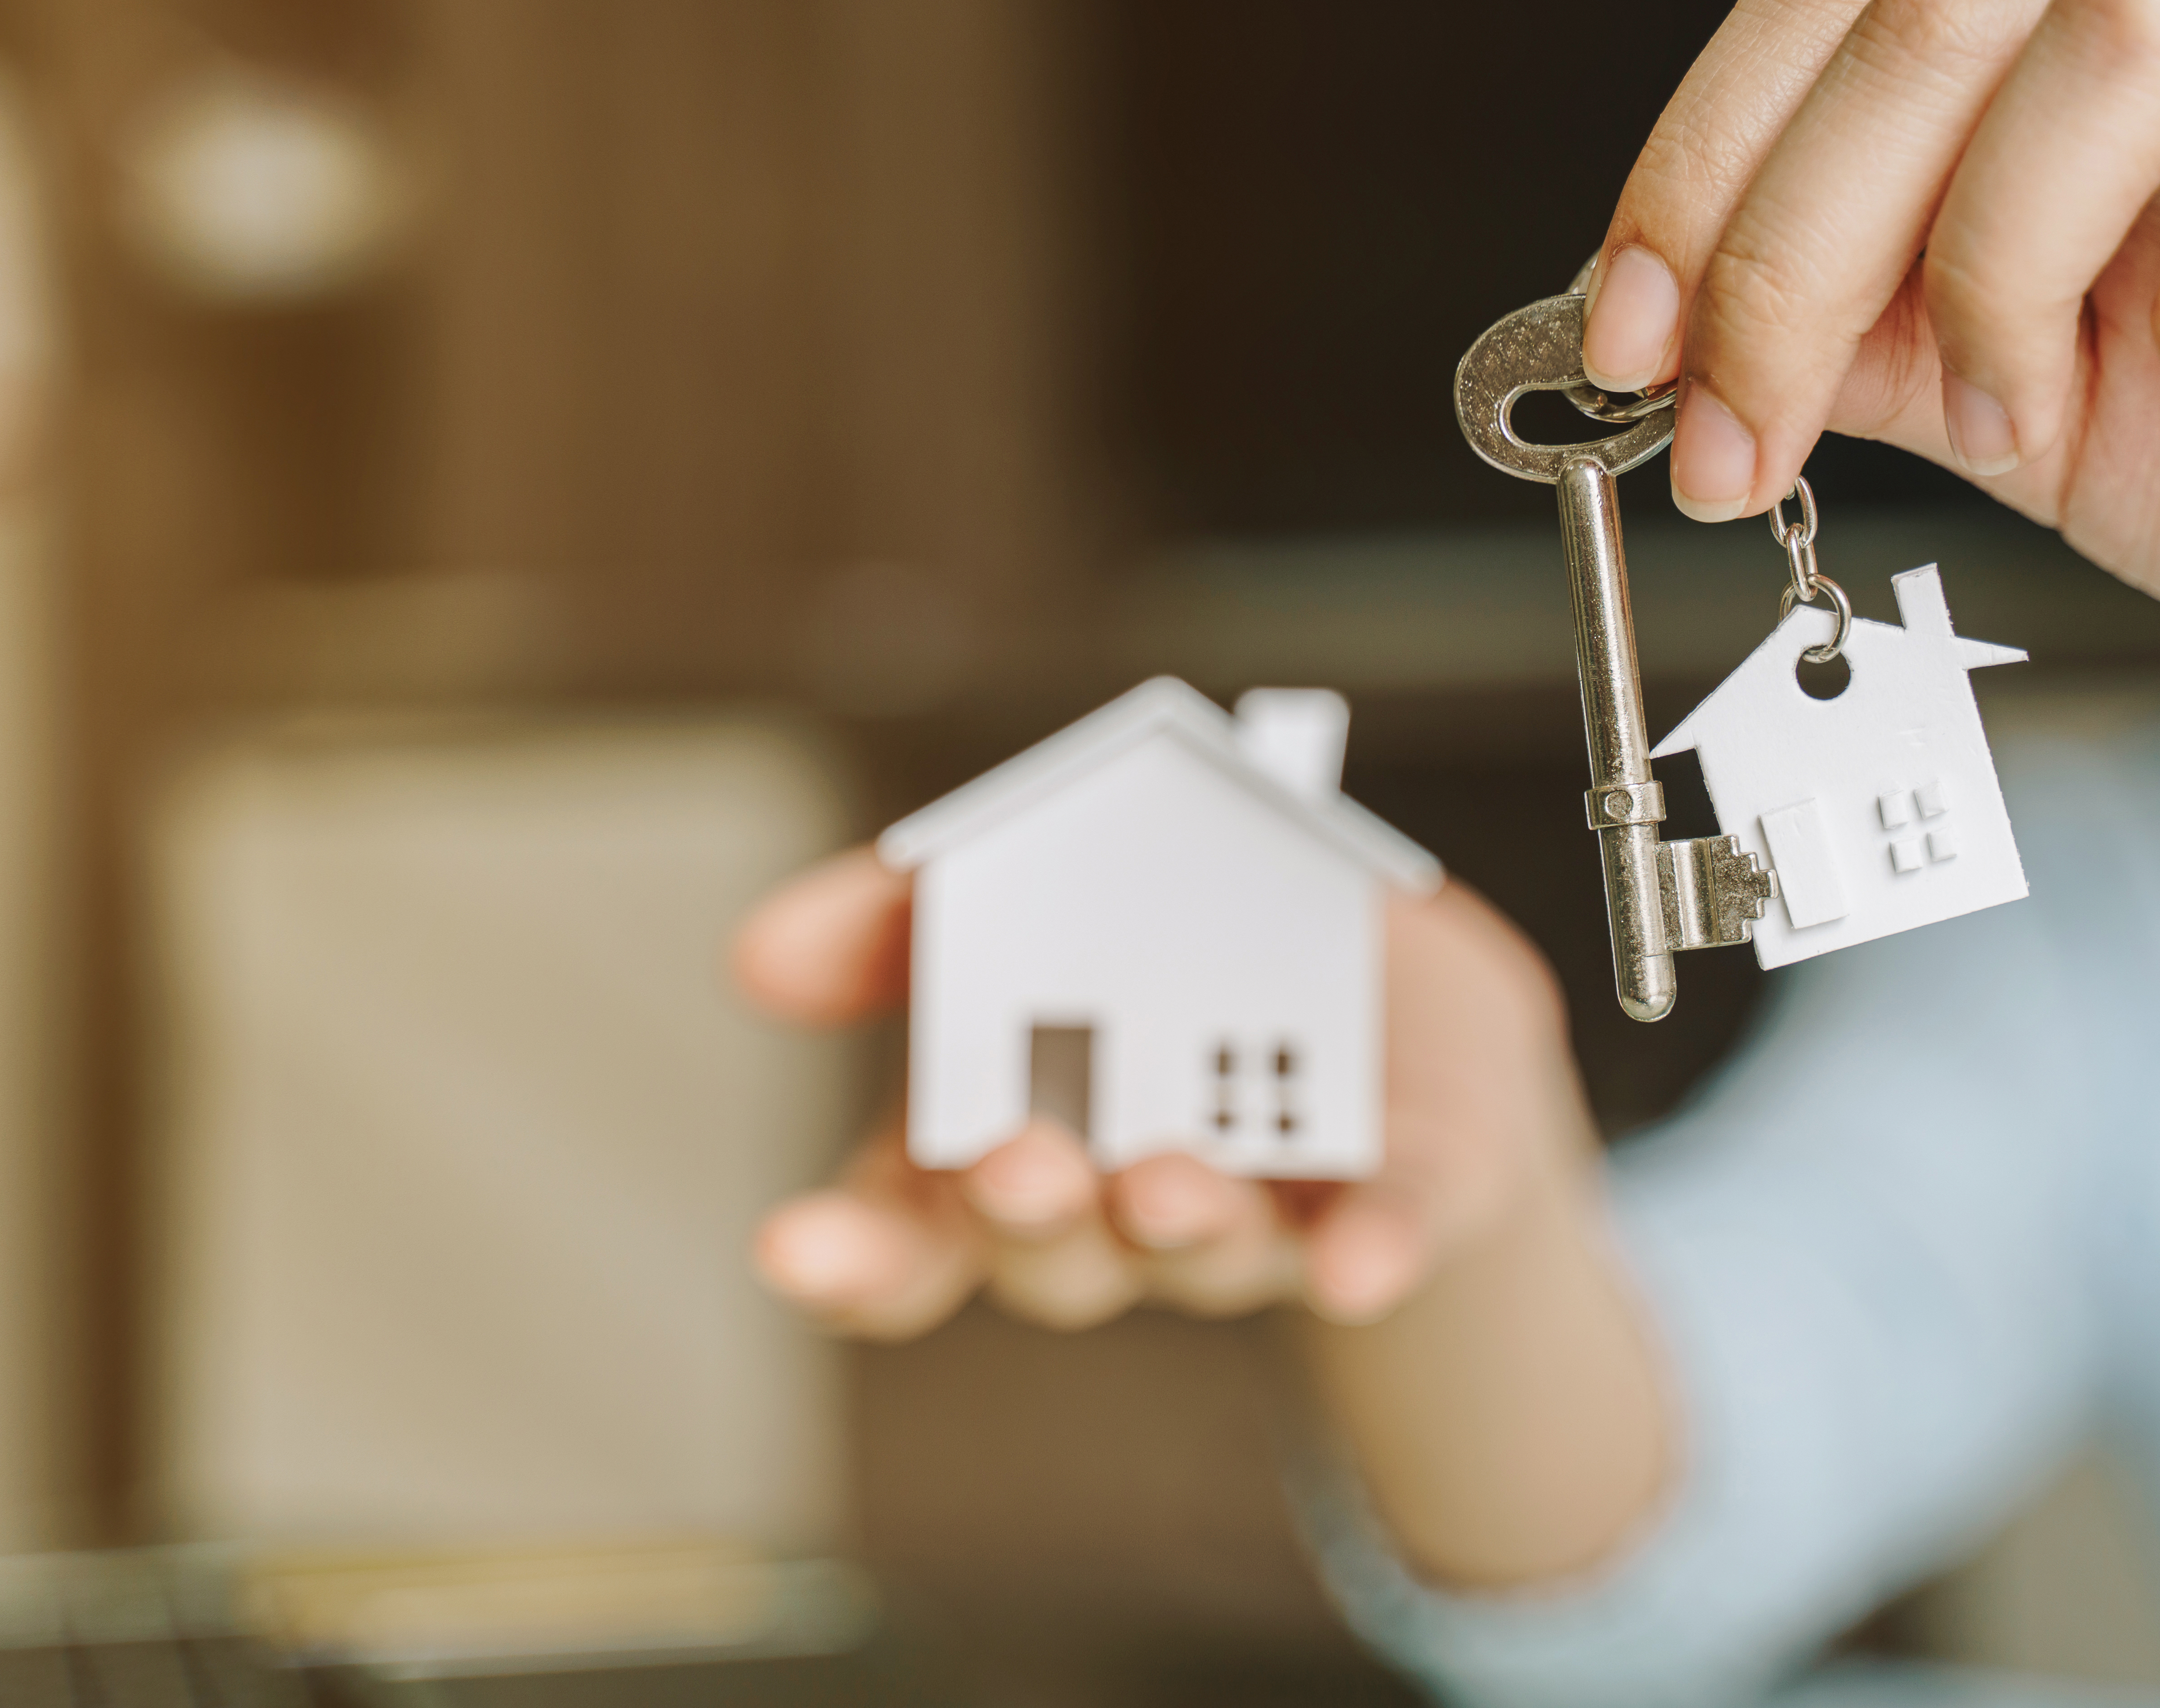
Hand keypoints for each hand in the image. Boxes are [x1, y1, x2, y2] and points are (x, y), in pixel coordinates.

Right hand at [733, 849, 1594, 1339]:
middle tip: (1011, 1162)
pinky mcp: (1404, 1195)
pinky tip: (1356, 1268)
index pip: (909, 1235)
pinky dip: (1369, 1250)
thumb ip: (897, 918)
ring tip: (1163, 1181)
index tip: (793, 1244)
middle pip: (1054, 1257)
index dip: (852, 1252)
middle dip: (1029, 1213)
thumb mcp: (1027, 891)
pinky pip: (1384, 1234)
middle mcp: (1123, 1213)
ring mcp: (1266, 1215)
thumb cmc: (1178, 939)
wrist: (1398, 979)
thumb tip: (755, 958)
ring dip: (1180, 1223)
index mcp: (1014, 1147)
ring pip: (1207, 1253)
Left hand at [1579, 0, 2159, 700]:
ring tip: (2012, 417)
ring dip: (1997, 267)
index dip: (1695, 166)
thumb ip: (1853, 339)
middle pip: (1935, 14)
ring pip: (2117, 38)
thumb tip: (1673, 331)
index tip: (1627, 338)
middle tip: (1751, 436)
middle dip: (1789, 250)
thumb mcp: (2007, 400)